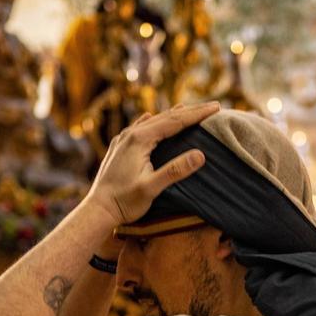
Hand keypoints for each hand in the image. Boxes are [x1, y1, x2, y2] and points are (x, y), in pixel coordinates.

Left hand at [86, 102, 218, 224]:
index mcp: (140, 139)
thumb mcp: (152, 188)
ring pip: (153, 121)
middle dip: (190, 111)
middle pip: (166, 117)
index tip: (216, 107)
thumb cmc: (124, 202)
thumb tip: (201, 155)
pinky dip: (154, 122)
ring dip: (173, 115)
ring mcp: (123, 139)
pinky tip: (153, 118)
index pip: (175, 121)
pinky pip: (140, 127)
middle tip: (212, 106)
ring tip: (189, 110)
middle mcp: (130, 134)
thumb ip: (175, 171)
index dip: (197, 114)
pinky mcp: (119, 147)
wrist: (98, 210)